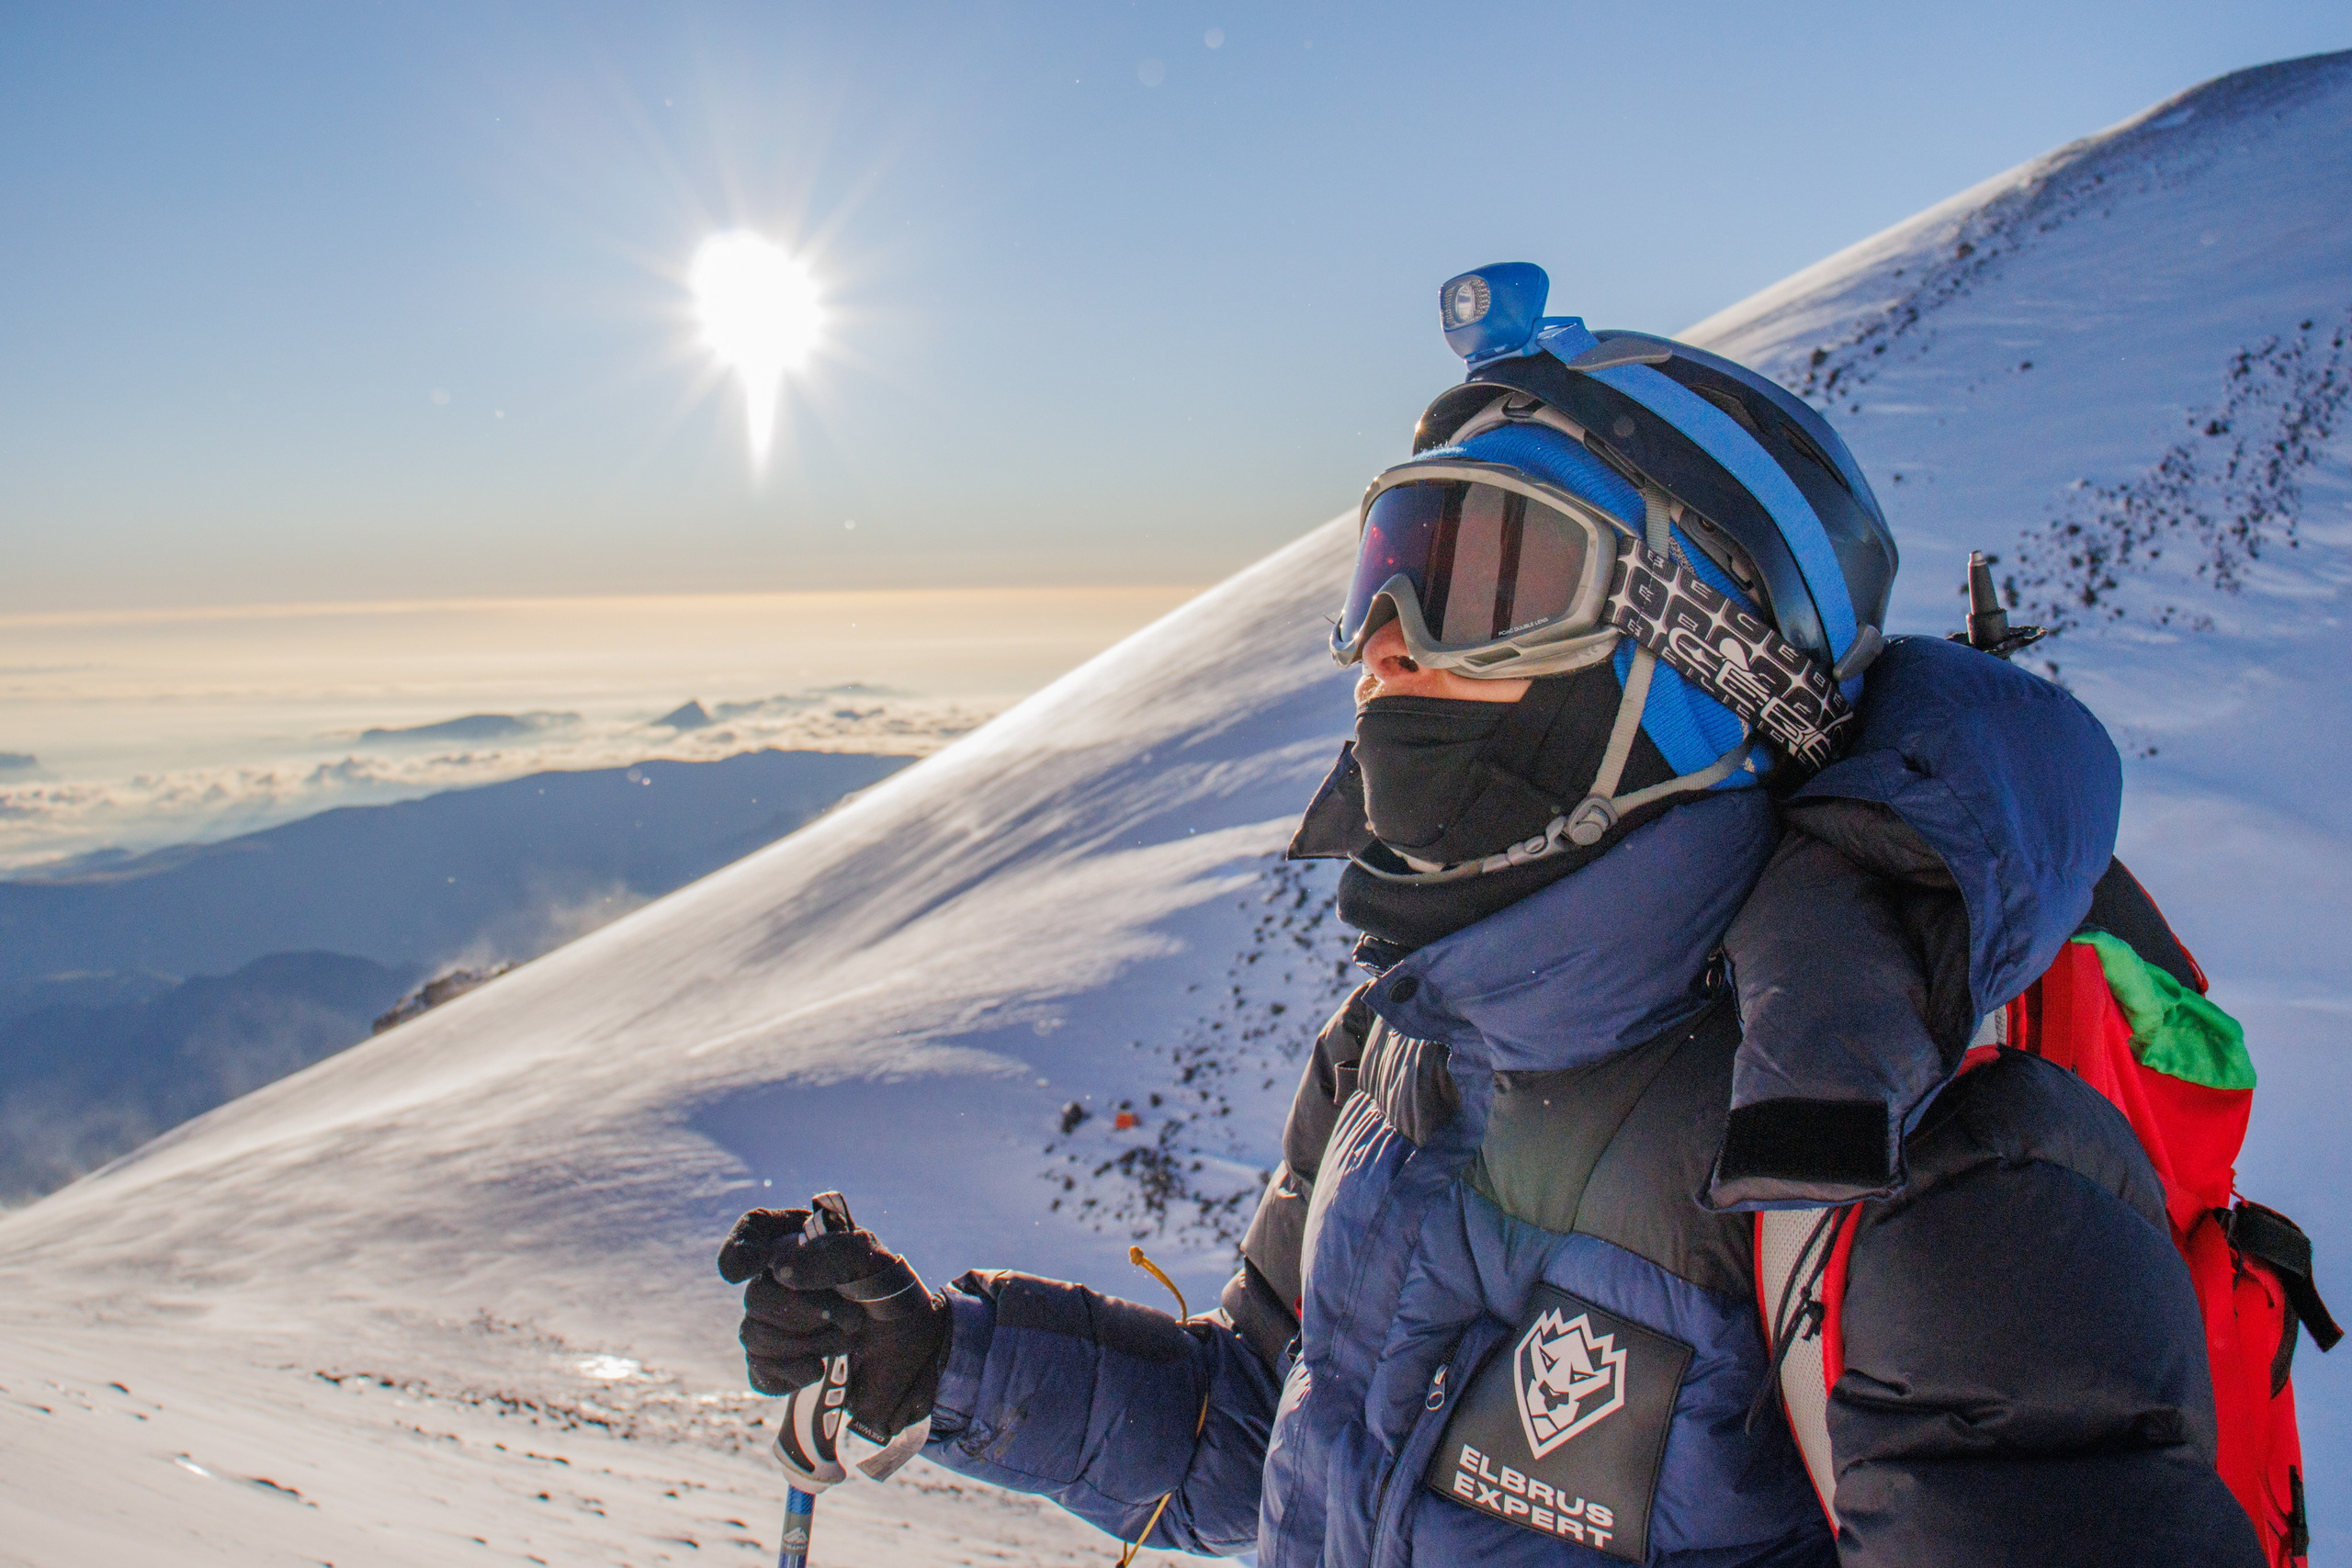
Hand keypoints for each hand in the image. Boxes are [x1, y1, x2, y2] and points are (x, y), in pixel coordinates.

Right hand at [717, 1206, 952, 1441]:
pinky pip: (758, 1370)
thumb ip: (832, 1254)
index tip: (745, 1270)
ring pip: (753, 1333)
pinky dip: (790, 1373)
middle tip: (850, 1318)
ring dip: (806, 1343)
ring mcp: (778, 1324)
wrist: (917, 1359)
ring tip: (846, 1341)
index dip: (741, 1248)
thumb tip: (778, 1269)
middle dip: (805, 1311)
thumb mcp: (875, 1263)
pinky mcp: (780, 1365)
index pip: (755, 1229)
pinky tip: (819, 1369)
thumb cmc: (897, 1299)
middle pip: (755, 1293)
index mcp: (802, 1242)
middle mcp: (782, 1280)